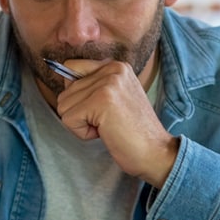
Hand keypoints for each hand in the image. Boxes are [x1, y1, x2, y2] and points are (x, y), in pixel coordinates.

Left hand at [54, 60, 179, 186]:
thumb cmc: (134, 132)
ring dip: (81, 124)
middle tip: (107, 122)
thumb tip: (63, 77)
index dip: (78, 95)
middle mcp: (113, 69)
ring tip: (107, 127)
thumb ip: (93, 85)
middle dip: (80, 113)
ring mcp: (108, 83)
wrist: (156, 153)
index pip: (71, 67)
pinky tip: (105, 132)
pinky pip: (69, 119)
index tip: (100, 109)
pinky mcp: (101, 101)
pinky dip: (82, 133)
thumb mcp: (116, 97)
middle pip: (65, 91)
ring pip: (64, 106)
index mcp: (116, 66)